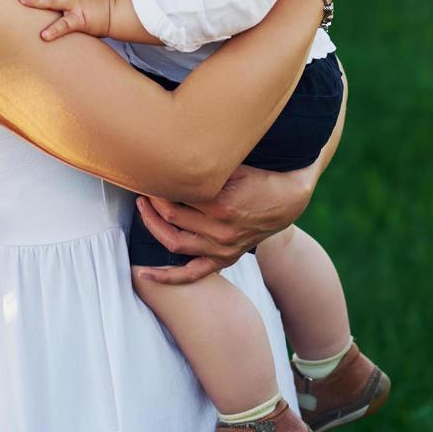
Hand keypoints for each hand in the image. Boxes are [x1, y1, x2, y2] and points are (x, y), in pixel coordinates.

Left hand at [130, 163, 316, 284]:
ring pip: (175, 243)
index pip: (175, 197)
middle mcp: (221, 231)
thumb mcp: (235, 165)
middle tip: (143, 188)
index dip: (157, 186)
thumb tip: (174, 154)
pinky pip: (193, 273)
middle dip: (152, 202)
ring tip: (143, 210)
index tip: (148, 175)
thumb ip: (207, 167)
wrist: (289, 198)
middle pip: (171, 218)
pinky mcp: (225, 258)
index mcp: (222, 205)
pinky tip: (145, 275)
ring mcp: (223, 248)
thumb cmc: (260, 176)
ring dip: (153, 227)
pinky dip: (169, 277)